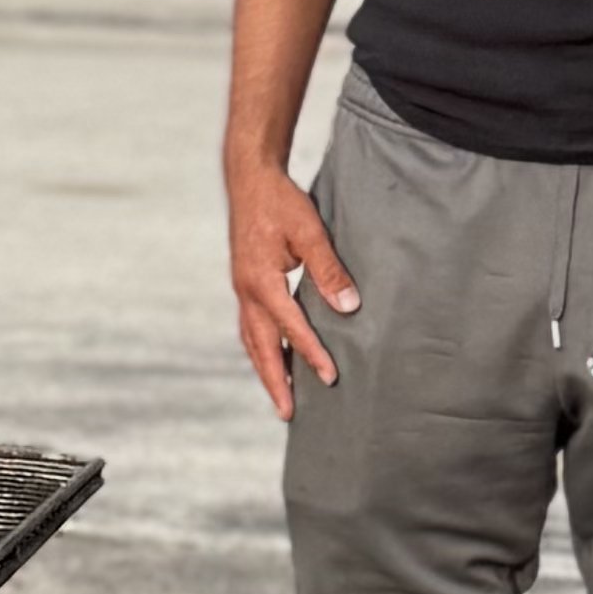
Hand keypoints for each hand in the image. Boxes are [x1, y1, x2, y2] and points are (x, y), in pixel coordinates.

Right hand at [227, 160, 359, 415]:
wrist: (249, 179)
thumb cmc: (281, 202)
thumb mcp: (310, 231)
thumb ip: (329, 270)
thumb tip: (349, 307)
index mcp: (262, 282)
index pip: (292, 328)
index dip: (311, 354)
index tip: (330, 378)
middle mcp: (248, 292)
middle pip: (261, 348)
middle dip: (276, 382)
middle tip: (288, 414)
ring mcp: (243, 290)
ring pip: (253, 341)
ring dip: (267, 369)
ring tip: (281, 395)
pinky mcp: (245, 285)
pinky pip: (251, 327)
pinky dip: (262, 348)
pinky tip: (274, 356)